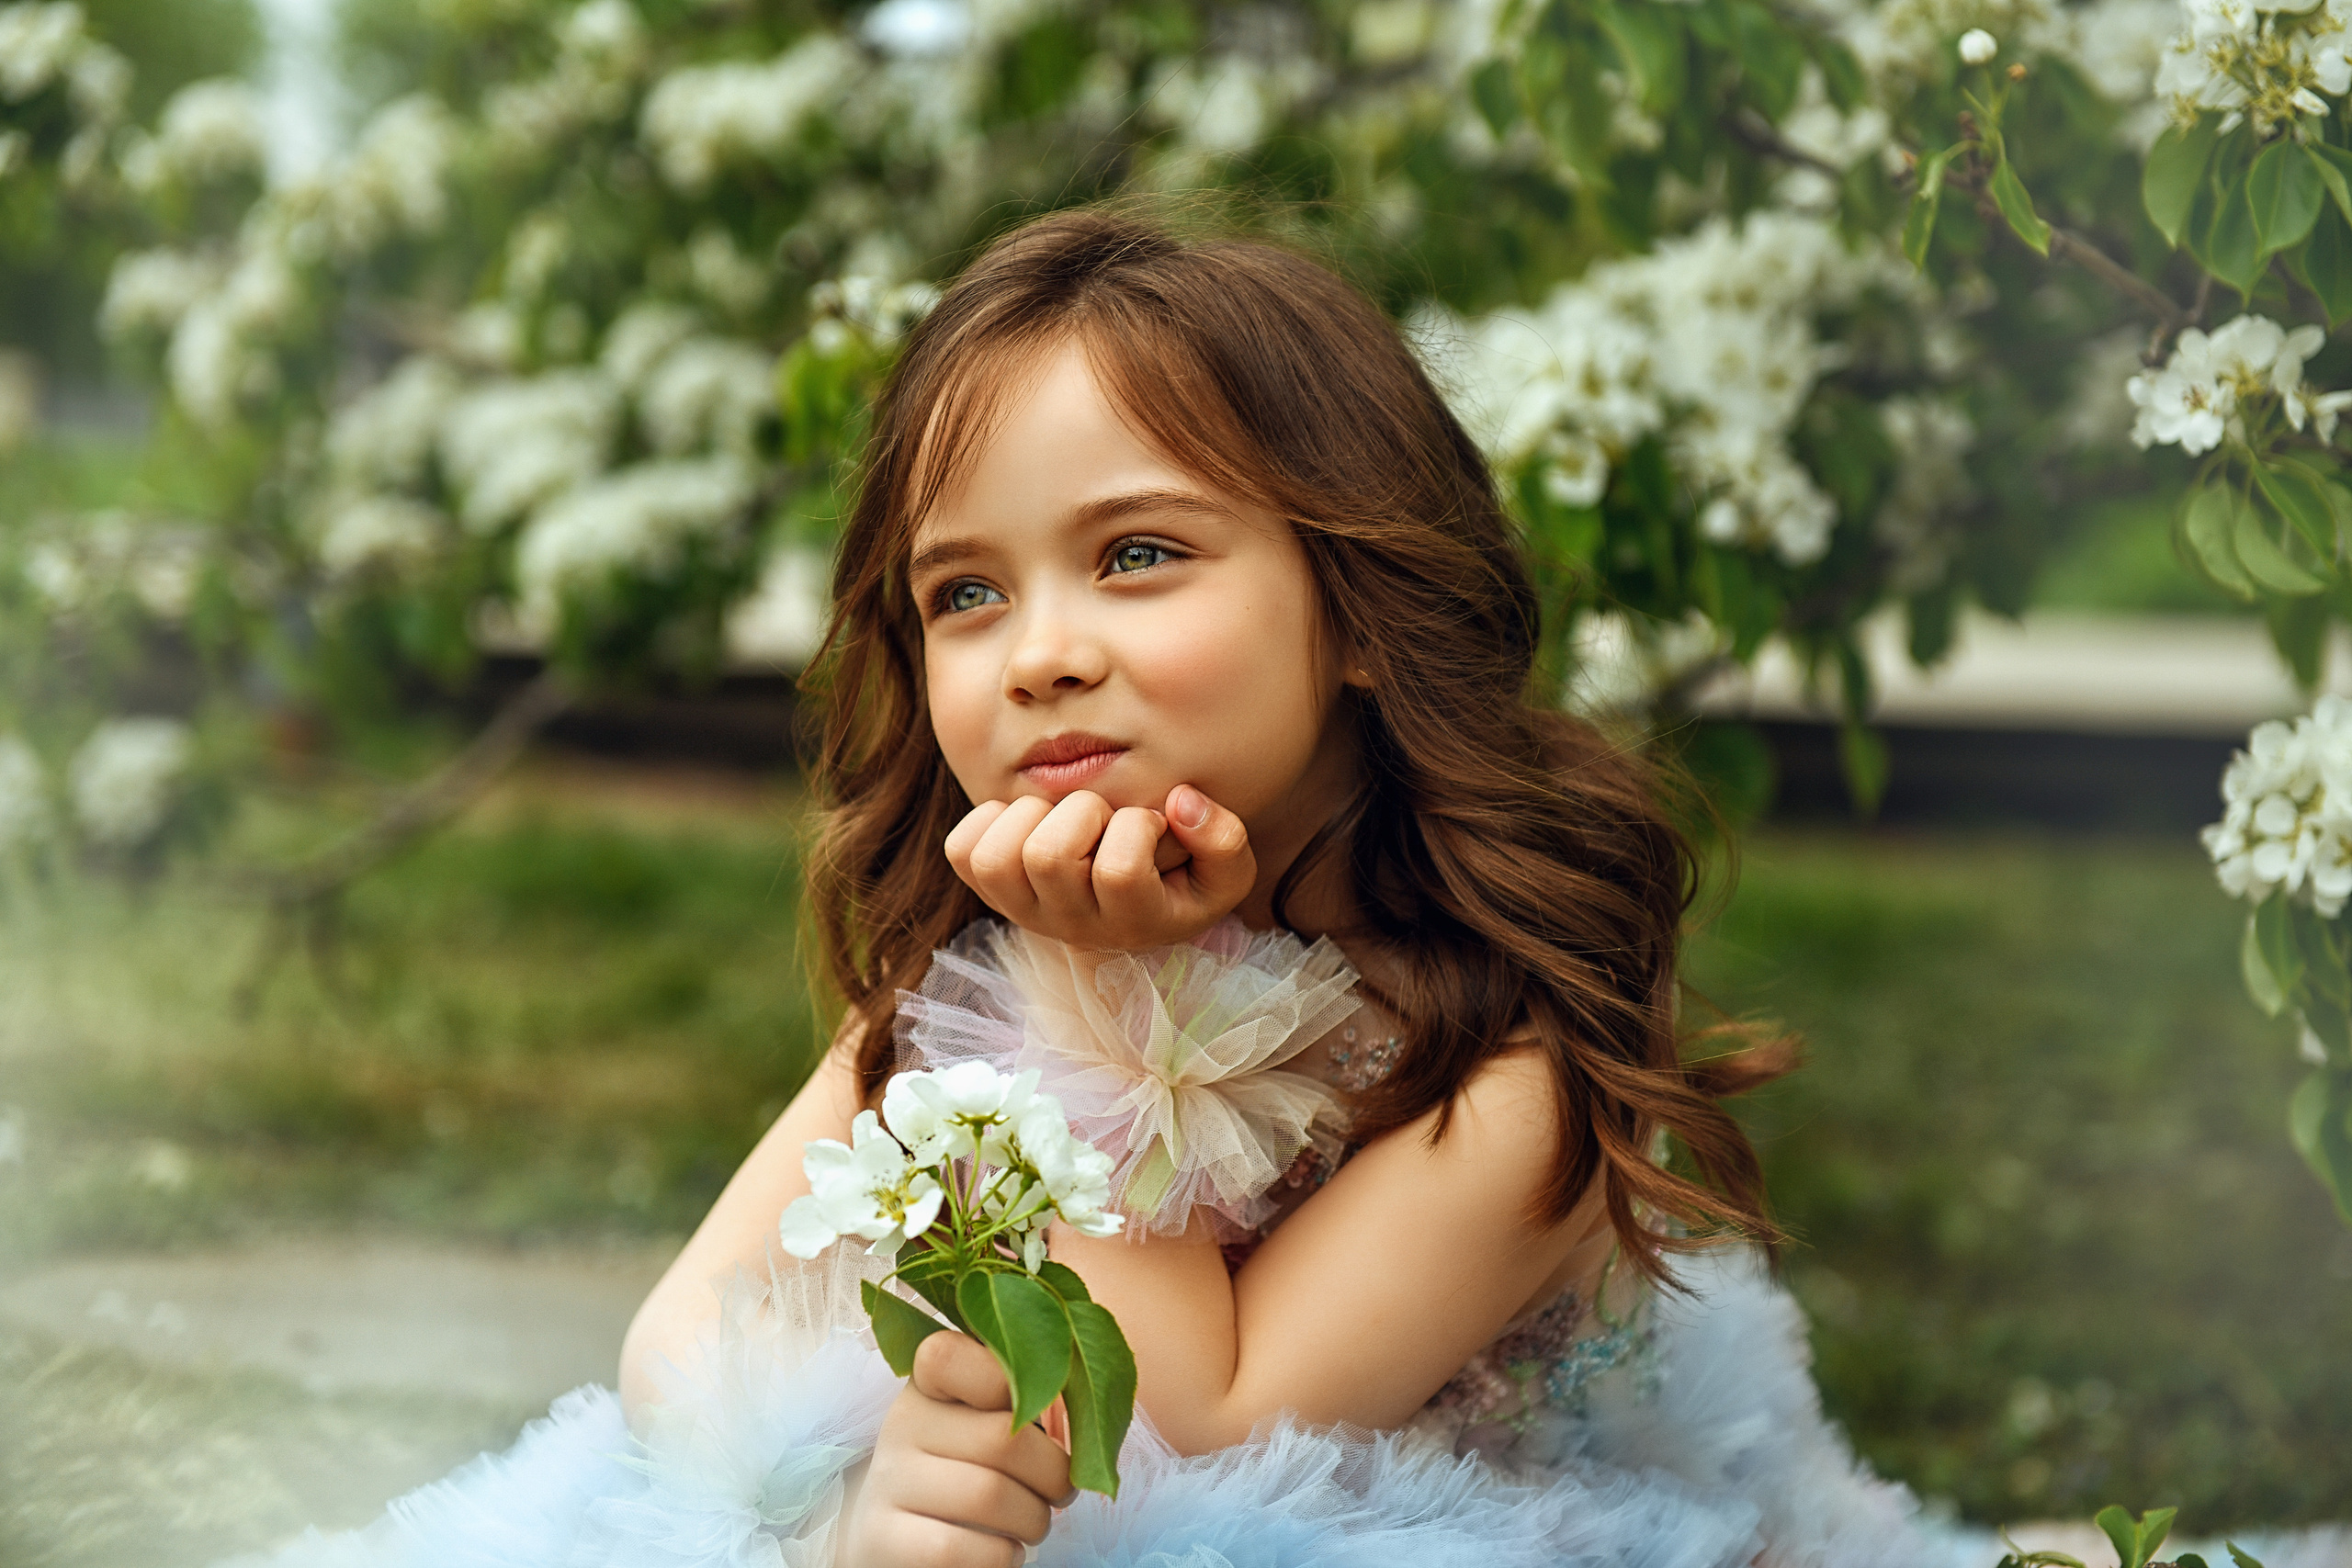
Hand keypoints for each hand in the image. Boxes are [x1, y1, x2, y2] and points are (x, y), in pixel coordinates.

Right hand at [841, 1332, 1073, 1567]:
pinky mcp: (887, 1540)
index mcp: (929, 1385)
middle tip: (1059, 1491)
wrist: (903, 1537)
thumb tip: (1087, 1403)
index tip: (1036, 1417)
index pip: (951, 1355)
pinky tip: (1002, 1551)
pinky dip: (1004, 1557)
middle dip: (1053, 1474)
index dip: (1013, 1380)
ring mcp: (889, 1483)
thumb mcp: (986, 1422)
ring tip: (1032, 1523)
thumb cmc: (969, 1469)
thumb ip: (1025, 1396)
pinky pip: (966, 1550)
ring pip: (990, 1495)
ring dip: (1034, 1520)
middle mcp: (902, 1426)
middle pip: (1003, 1438)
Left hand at [945, 783, 1254, 949]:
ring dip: (1033, 815)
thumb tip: (1180, 802)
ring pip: (998, 858)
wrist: (1131, 905)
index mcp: (1132, 924)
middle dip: (1083, 811)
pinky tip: (1029, 822)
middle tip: (1105, 818)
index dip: (1137, 826)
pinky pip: (962, 849)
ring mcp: (1022, 912)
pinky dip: (990, 819)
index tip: (1152, 823)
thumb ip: (1222, 839)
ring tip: (1064, 819)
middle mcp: (1069, 928)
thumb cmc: (1179, 880)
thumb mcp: (1222, 871)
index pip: (1118, 871)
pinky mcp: (987, 890)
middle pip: (1048, 857)